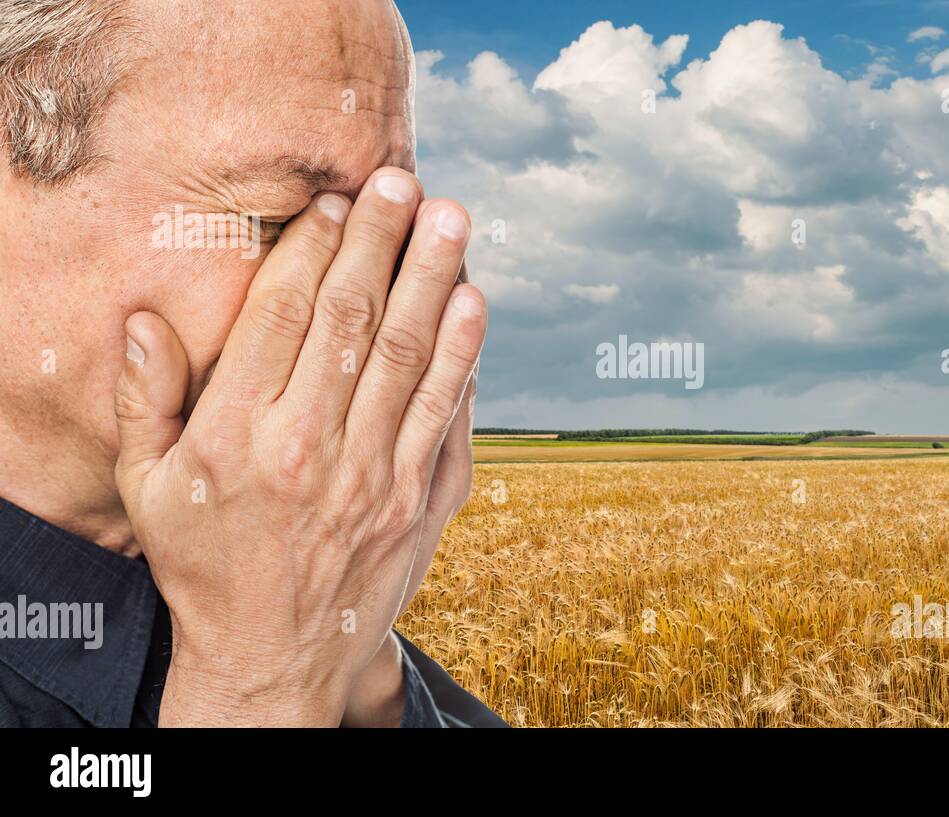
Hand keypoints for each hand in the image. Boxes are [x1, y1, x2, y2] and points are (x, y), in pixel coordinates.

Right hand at [112, 167, 484, 725]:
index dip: (313, 249)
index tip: (333, 202)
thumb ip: (147, 401)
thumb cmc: (207, 563)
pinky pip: (450, 416)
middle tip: (403, 181)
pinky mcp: (424, 502)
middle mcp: (313, 450)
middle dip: (382, 242)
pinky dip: (465, 357)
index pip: (284, 317)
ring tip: (453, 221)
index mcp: (240, 437)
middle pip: (355, 321)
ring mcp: (379, 478)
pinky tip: (473, 306)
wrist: (275, 660)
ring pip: (413, 359)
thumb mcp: (149, 490)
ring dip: (437, 282)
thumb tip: (146, 317)